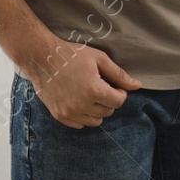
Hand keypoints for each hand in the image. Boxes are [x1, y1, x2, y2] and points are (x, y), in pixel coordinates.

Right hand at [26, 41, 141, 127]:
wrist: (42, 58)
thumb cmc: (71, 55)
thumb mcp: (99, 59)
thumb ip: (119, 75)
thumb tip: (137, 86)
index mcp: (93, 90)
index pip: (118, 102)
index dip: (120, 93)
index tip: (113, 85)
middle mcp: (81, 105)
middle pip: (108, 112)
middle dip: (109, 100)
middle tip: (101, 86)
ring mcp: (69, 112)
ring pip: (95, 121)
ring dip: (97, 110)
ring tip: (90, 94)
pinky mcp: (59, 116)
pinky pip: (79, 124)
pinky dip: (83, 116)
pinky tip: (80, 101)